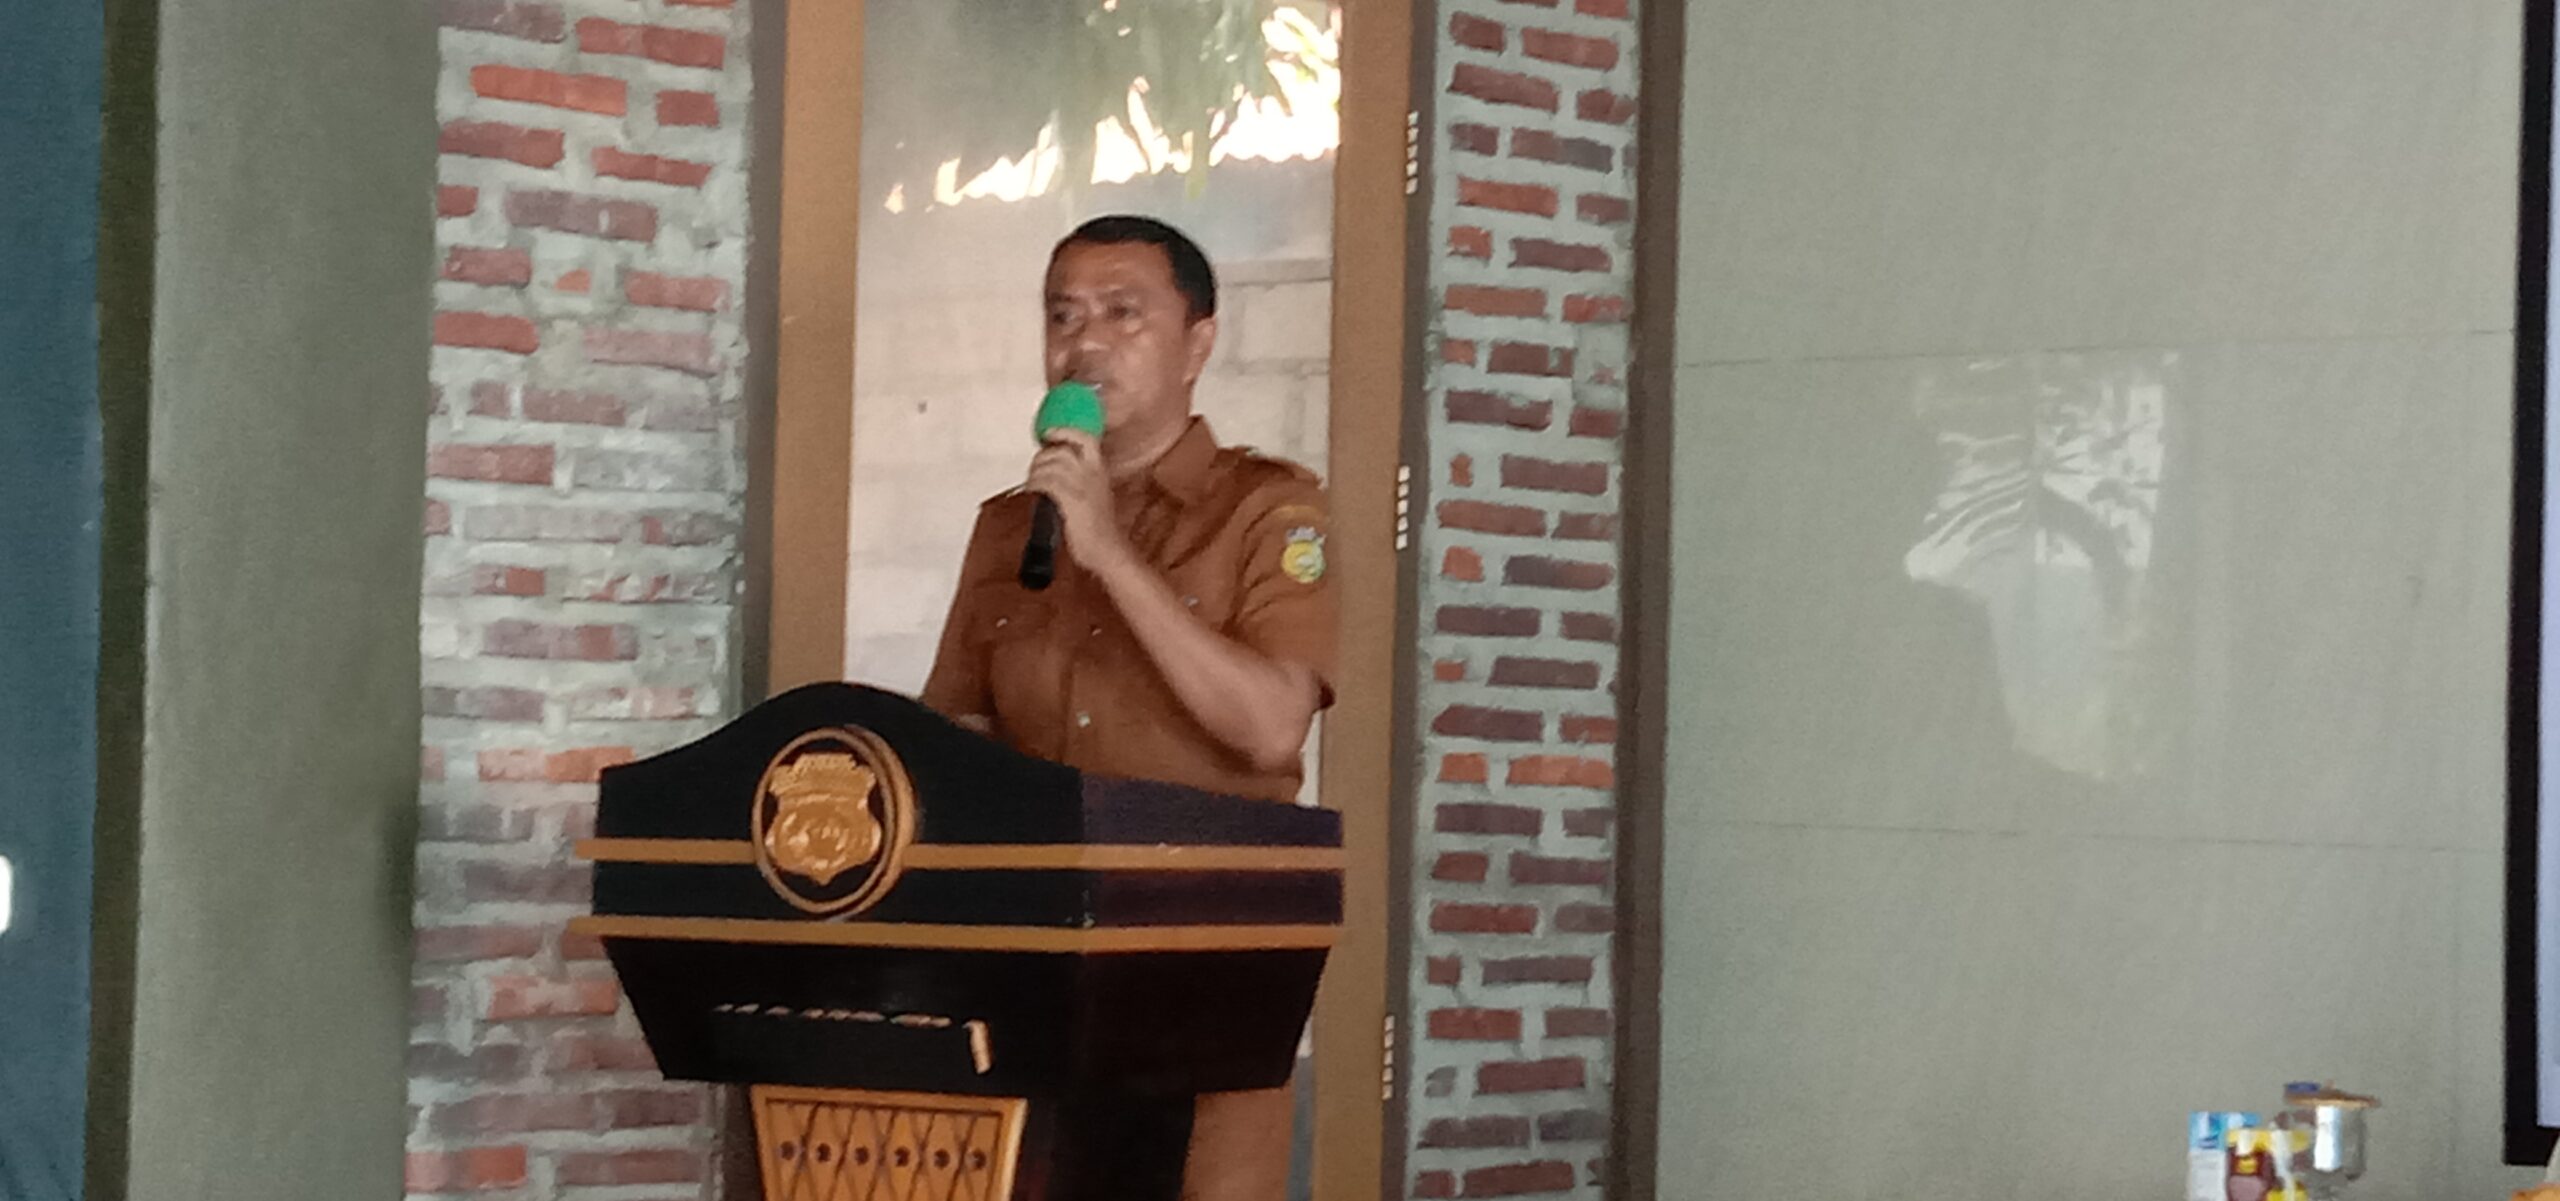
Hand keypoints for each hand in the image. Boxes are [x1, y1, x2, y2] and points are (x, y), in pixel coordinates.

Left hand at [1026, 430, 1133, 575]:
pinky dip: (1035, 485)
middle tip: (1035, 470)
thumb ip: (1082, 478)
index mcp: (1099, 470)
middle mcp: (1091, 473)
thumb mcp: (1097, 494)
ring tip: (1032, 484)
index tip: (1048, 432)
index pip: (1084, 438)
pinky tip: (1033, 493)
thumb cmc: (1100, 528)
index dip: (1064, 431)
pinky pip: (1047, 483)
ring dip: (1036, 473)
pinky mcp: (1071, 499)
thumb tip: (1056, 469)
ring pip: (1050, 466)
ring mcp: (1082, 486)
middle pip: (1059, 451)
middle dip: (1041, 458)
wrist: (1108, 550)